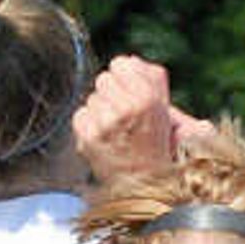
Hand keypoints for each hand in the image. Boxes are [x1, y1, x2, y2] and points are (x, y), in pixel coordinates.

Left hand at [73, 54, 178, 186]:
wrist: (144, 183)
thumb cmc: (155, 143)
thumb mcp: (165, 107)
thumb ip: (151, 77)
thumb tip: (129, 60)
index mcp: (147, 97)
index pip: (120, 63)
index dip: (123, 76)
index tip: (128, 90)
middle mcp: (126, 107)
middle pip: (103, 79)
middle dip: (112, 93)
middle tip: (123, 114)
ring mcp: (105, 123)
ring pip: (91, 98)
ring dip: (100, 110)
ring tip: (115, 128)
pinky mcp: (88, 137)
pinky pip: (80, 115)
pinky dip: (88, 124)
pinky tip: (103, 136)